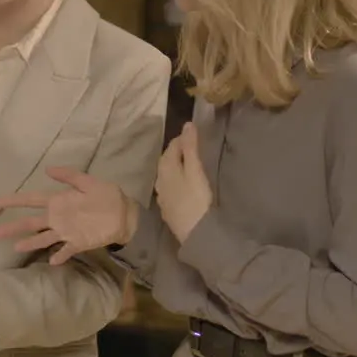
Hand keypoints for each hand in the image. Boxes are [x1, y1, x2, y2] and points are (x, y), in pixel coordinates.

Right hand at [0, 167, 135, 265]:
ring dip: (31, 243)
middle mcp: (59, 217)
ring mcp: (67, 231)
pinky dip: (59, 255)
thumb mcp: (88, 182)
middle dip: (16, 226)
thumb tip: (47, 169)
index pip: (33, 200)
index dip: (16, 201)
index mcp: (59, 201)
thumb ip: (69, 176)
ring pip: (44, 238)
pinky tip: (52, 260)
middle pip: (33, 222)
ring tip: (16, 247)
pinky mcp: (78, 243)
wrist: (125, 214)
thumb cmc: (107, 196)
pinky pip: (66, 250)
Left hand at [156, 122, 212, 242]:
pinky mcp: (167, 208)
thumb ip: (190, 148)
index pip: (172, 147)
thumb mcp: (195, 170)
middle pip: (166, 160)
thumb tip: (187, 124)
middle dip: (176, 151)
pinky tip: (180, 184)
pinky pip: (168, 187)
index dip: (182, 139)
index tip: (193, 134)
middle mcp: (159, 180)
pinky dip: (174, 180)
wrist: (195, 232)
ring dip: (174, 166)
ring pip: (165, 174)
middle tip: (190, 146)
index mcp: (166, 168)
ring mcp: (162, 195)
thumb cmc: (197, 198)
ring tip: (186, 163)